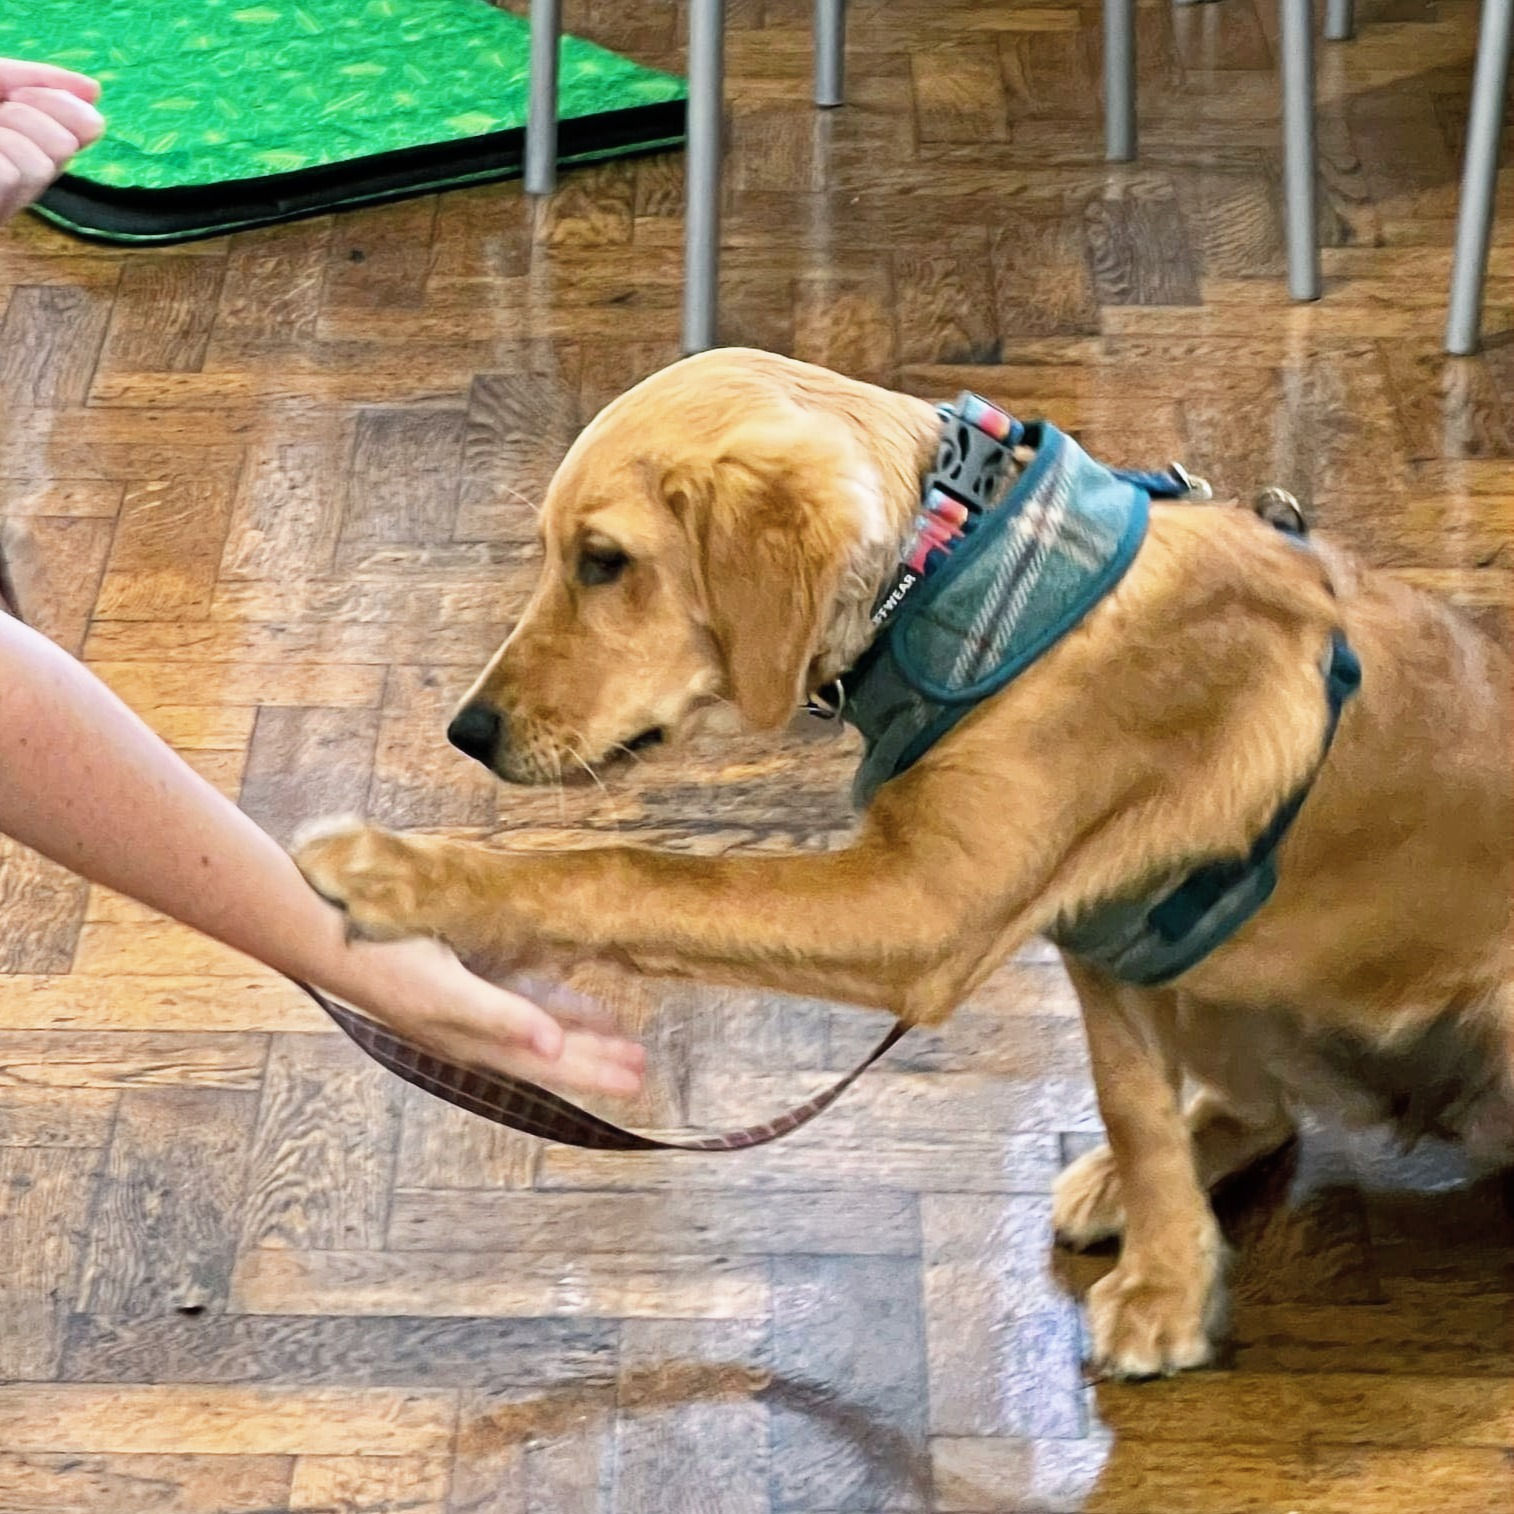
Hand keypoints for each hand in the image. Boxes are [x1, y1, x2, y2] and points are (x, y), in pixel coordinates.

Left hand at [0, 59, 103, 224]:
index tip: (17, 96)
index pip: (83, 124)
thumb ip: (38, 80)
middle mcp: (29, 176)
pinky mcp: (3, 208)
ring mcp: (14, 199)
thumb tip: (94, 90)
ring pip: (45, 160)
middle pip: (67, 144)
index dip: (58, 103)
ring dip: (6, 137)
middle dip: (27, 119)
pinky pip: (17, 171)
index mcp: (31, 143)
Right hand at [335, 934, 645, 1099]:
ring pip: (541, 1028)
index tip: (634, 1078)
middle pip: (551, 1053)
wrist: (329, 936)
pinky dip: (553, 1003)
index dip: (593, 1070)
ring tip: (624, 1039)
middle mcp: (476, 1033)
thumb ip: (502, 1017)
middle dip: (597, 1059)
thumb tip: (553, 1050)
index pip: (549, 1065)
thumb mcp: (448, 992)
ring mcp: (469, 1008)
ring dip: (582, 1034)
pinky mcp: (463, 980)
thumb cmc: (388, 963)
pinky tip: (577, 1003)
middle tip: (641, 1067)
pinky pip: (522, 998)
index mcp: (475, 1042)